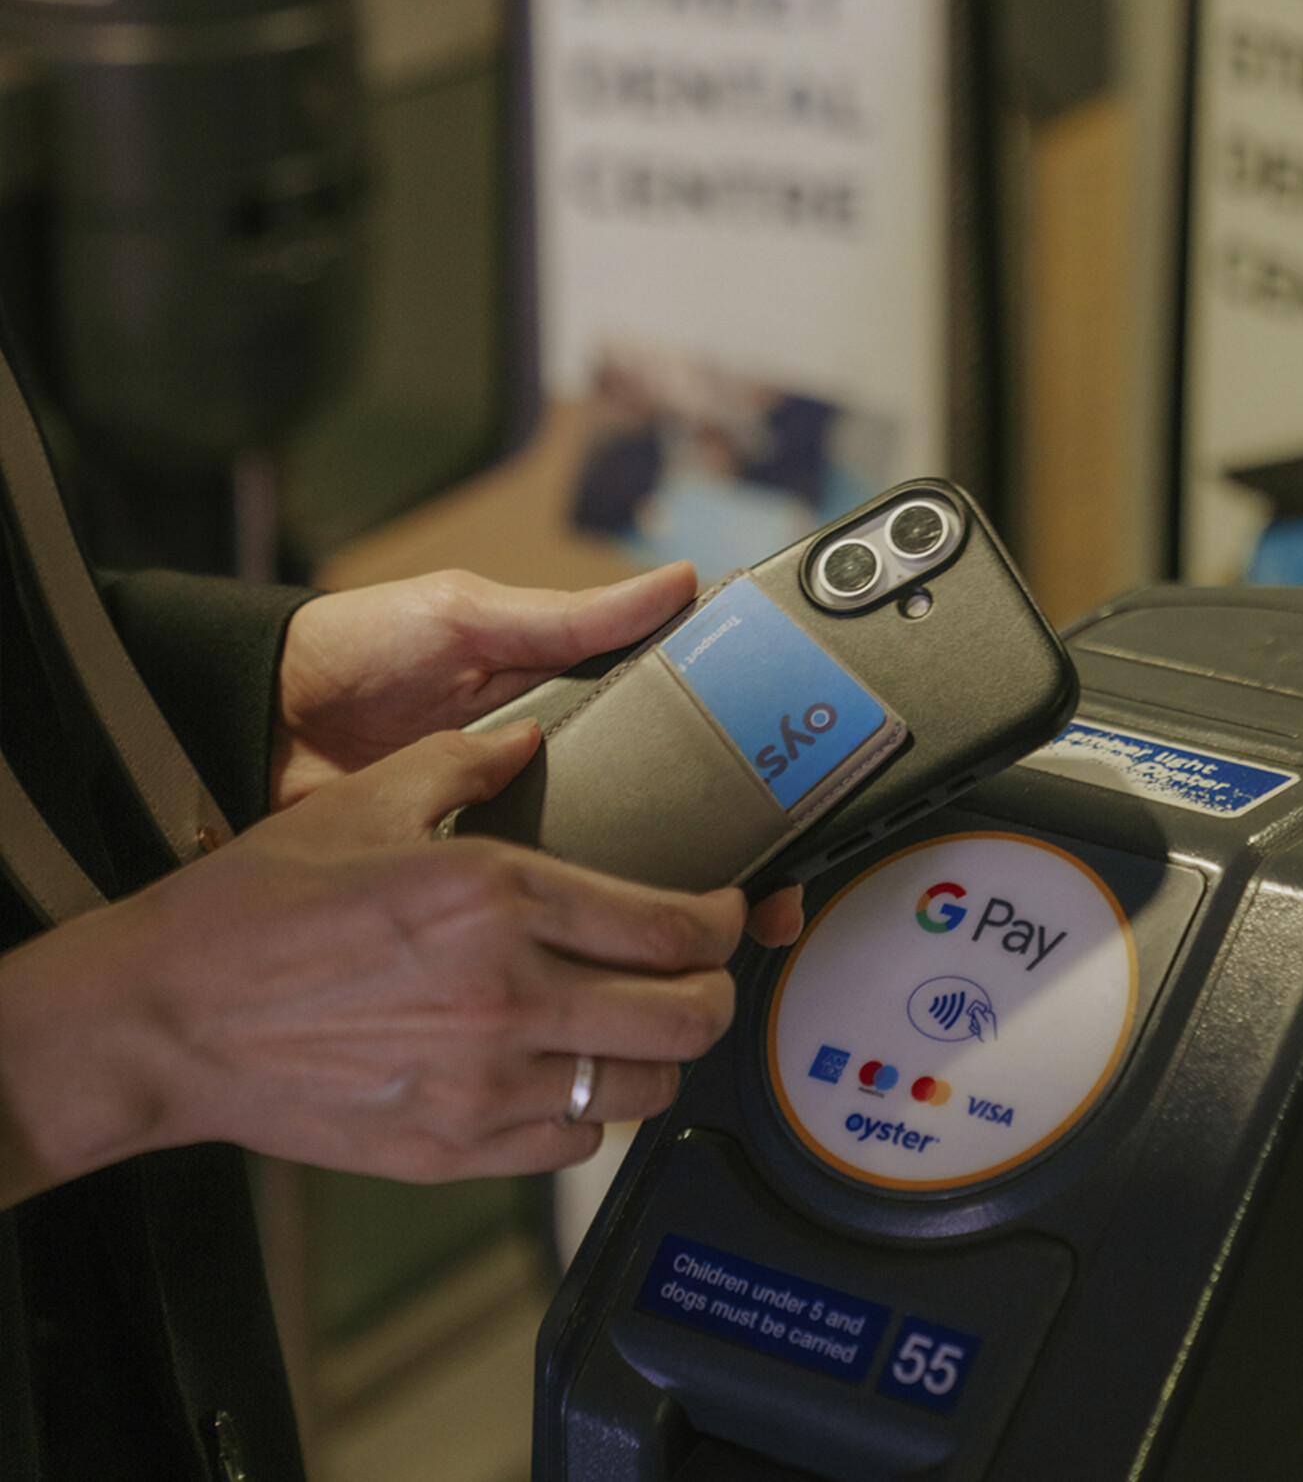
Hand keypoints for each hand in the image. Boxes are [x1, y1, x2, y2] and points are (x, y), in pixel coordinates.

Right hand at [0, 723, 746, 1206]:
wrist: (169, 1017)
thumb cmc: (257, 908)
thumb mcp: (366, 801)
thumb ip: (466, 762)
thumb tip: (526, 740)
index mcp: (499, 897)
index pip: (669, 928)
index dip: (723, 923)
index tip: (725, 913)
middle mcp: (508, 994)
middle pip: (685, 1018)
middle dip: (716, 992)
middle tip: (703, 972)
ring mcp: (484, 1083)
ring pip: (643, 1092)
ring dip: (661, 1056)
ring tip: (638, 1025)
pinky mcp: (453, 1147)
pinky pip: (573, 1145)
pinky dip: (589, 1112)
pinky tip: (565, 1075)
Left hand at [270, 561, 803, 949]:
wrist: (258, 724)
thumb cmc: (361, 650)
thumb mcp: (471, 616)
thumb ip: (569, 616)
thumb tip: (678, 582)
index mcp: (576, 705)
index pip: (686, 736)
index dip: (746, 767)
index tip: (801, 794)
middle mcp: (563, 778)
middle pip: (671, 825)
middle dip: (731, 863)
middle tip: (774, 896)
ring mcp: (525, 836)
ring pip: (619, 880)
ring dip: (673, 911)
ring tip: (722, 940)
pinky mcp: (480, 887)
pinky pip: (547, 914)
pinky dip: (588, 939)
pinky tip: (629, 963)